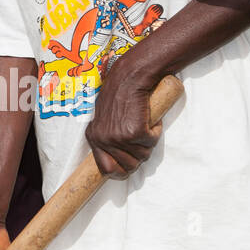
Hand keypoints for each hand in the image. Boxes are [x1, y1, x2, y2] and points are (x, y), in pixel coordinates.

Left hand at [84, 60, 160, 178]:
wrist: (129, 78)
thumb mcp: (104, 118)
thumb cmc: (118, 95)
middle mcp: (103, 139)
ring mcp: (118, 137)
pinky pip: (152, 141)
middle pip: (129, 166)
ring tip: (142, 121)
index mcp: (93, 137)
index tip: (127, 169)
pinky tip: (148, 117)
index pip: (106, 169)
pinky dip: (155, 130)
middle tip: (140, 135)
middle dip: (139, 153)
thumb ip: (106, 135)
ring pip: (143, 154)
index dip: (120, 172)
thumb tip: (114, 161)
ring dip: (148, 140)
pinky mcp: (135, 132)